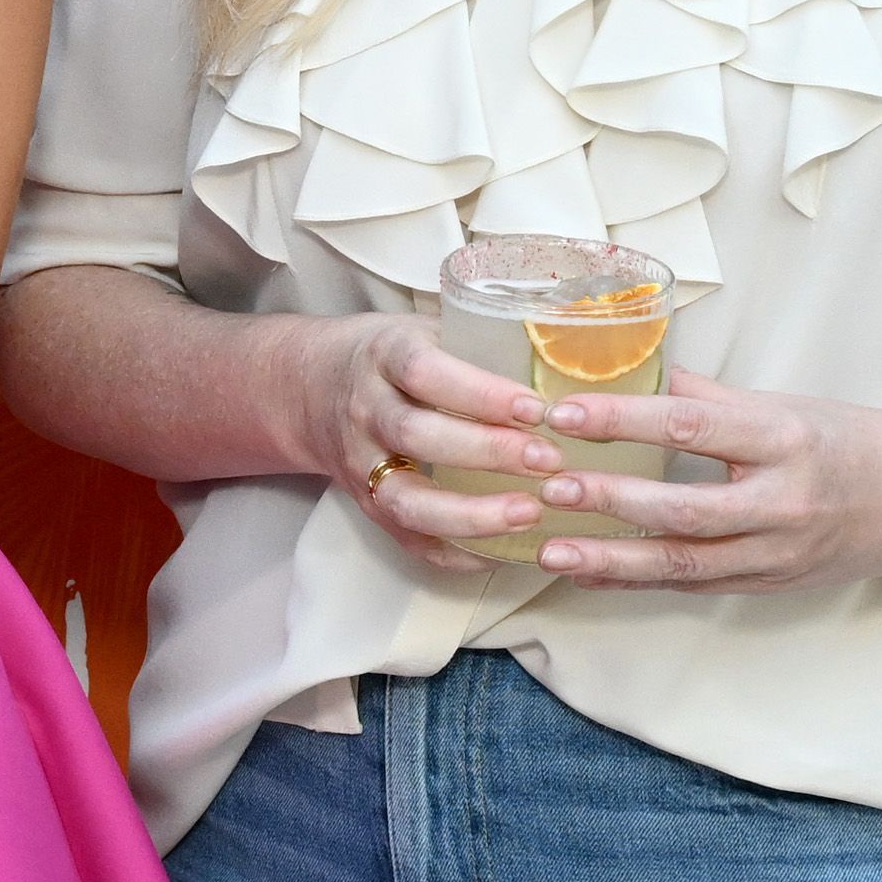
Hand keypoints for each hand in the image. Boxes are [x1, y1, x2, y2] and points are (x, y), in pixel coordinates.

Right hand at [293, 312, 565, 575]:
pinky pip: (409, 541)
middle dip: (487, 453)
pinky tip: (505, 552)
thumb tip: (570, 351)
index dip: (481, 393)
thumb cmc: (392, 355)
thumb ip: (481, 342)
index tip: (537, 408)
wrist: (311, 388)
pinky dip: (457, 553)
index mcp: (383, 356)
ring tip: (530, 514)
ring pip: (408, 500)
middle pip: (418, 437)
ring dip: (472, 514)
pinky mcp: (367, 506)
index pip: (425, 372)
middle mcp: (366, 411)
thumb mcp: (425, 329)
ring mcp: (361, 465)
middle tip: (549, 461)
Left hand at [516, 368, 881, 594]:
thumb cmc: (850, 440)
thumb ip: (708, 398)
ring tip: (551, 550)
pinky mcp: (771, 585)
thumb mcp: (786, 405)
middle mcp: (784, 502)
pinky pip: (694, 585)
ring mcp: (778, 552)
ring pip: (684, 563)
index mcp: (785, 439)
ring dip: (612, 560)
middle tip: (546, 488)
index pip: (692, 427)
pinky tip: (589, 574)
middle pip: (684, 508)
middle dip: (610, 501)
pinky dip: (638, 582)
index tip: (564, 414)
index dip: (624, 422)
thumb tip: (632, 370)